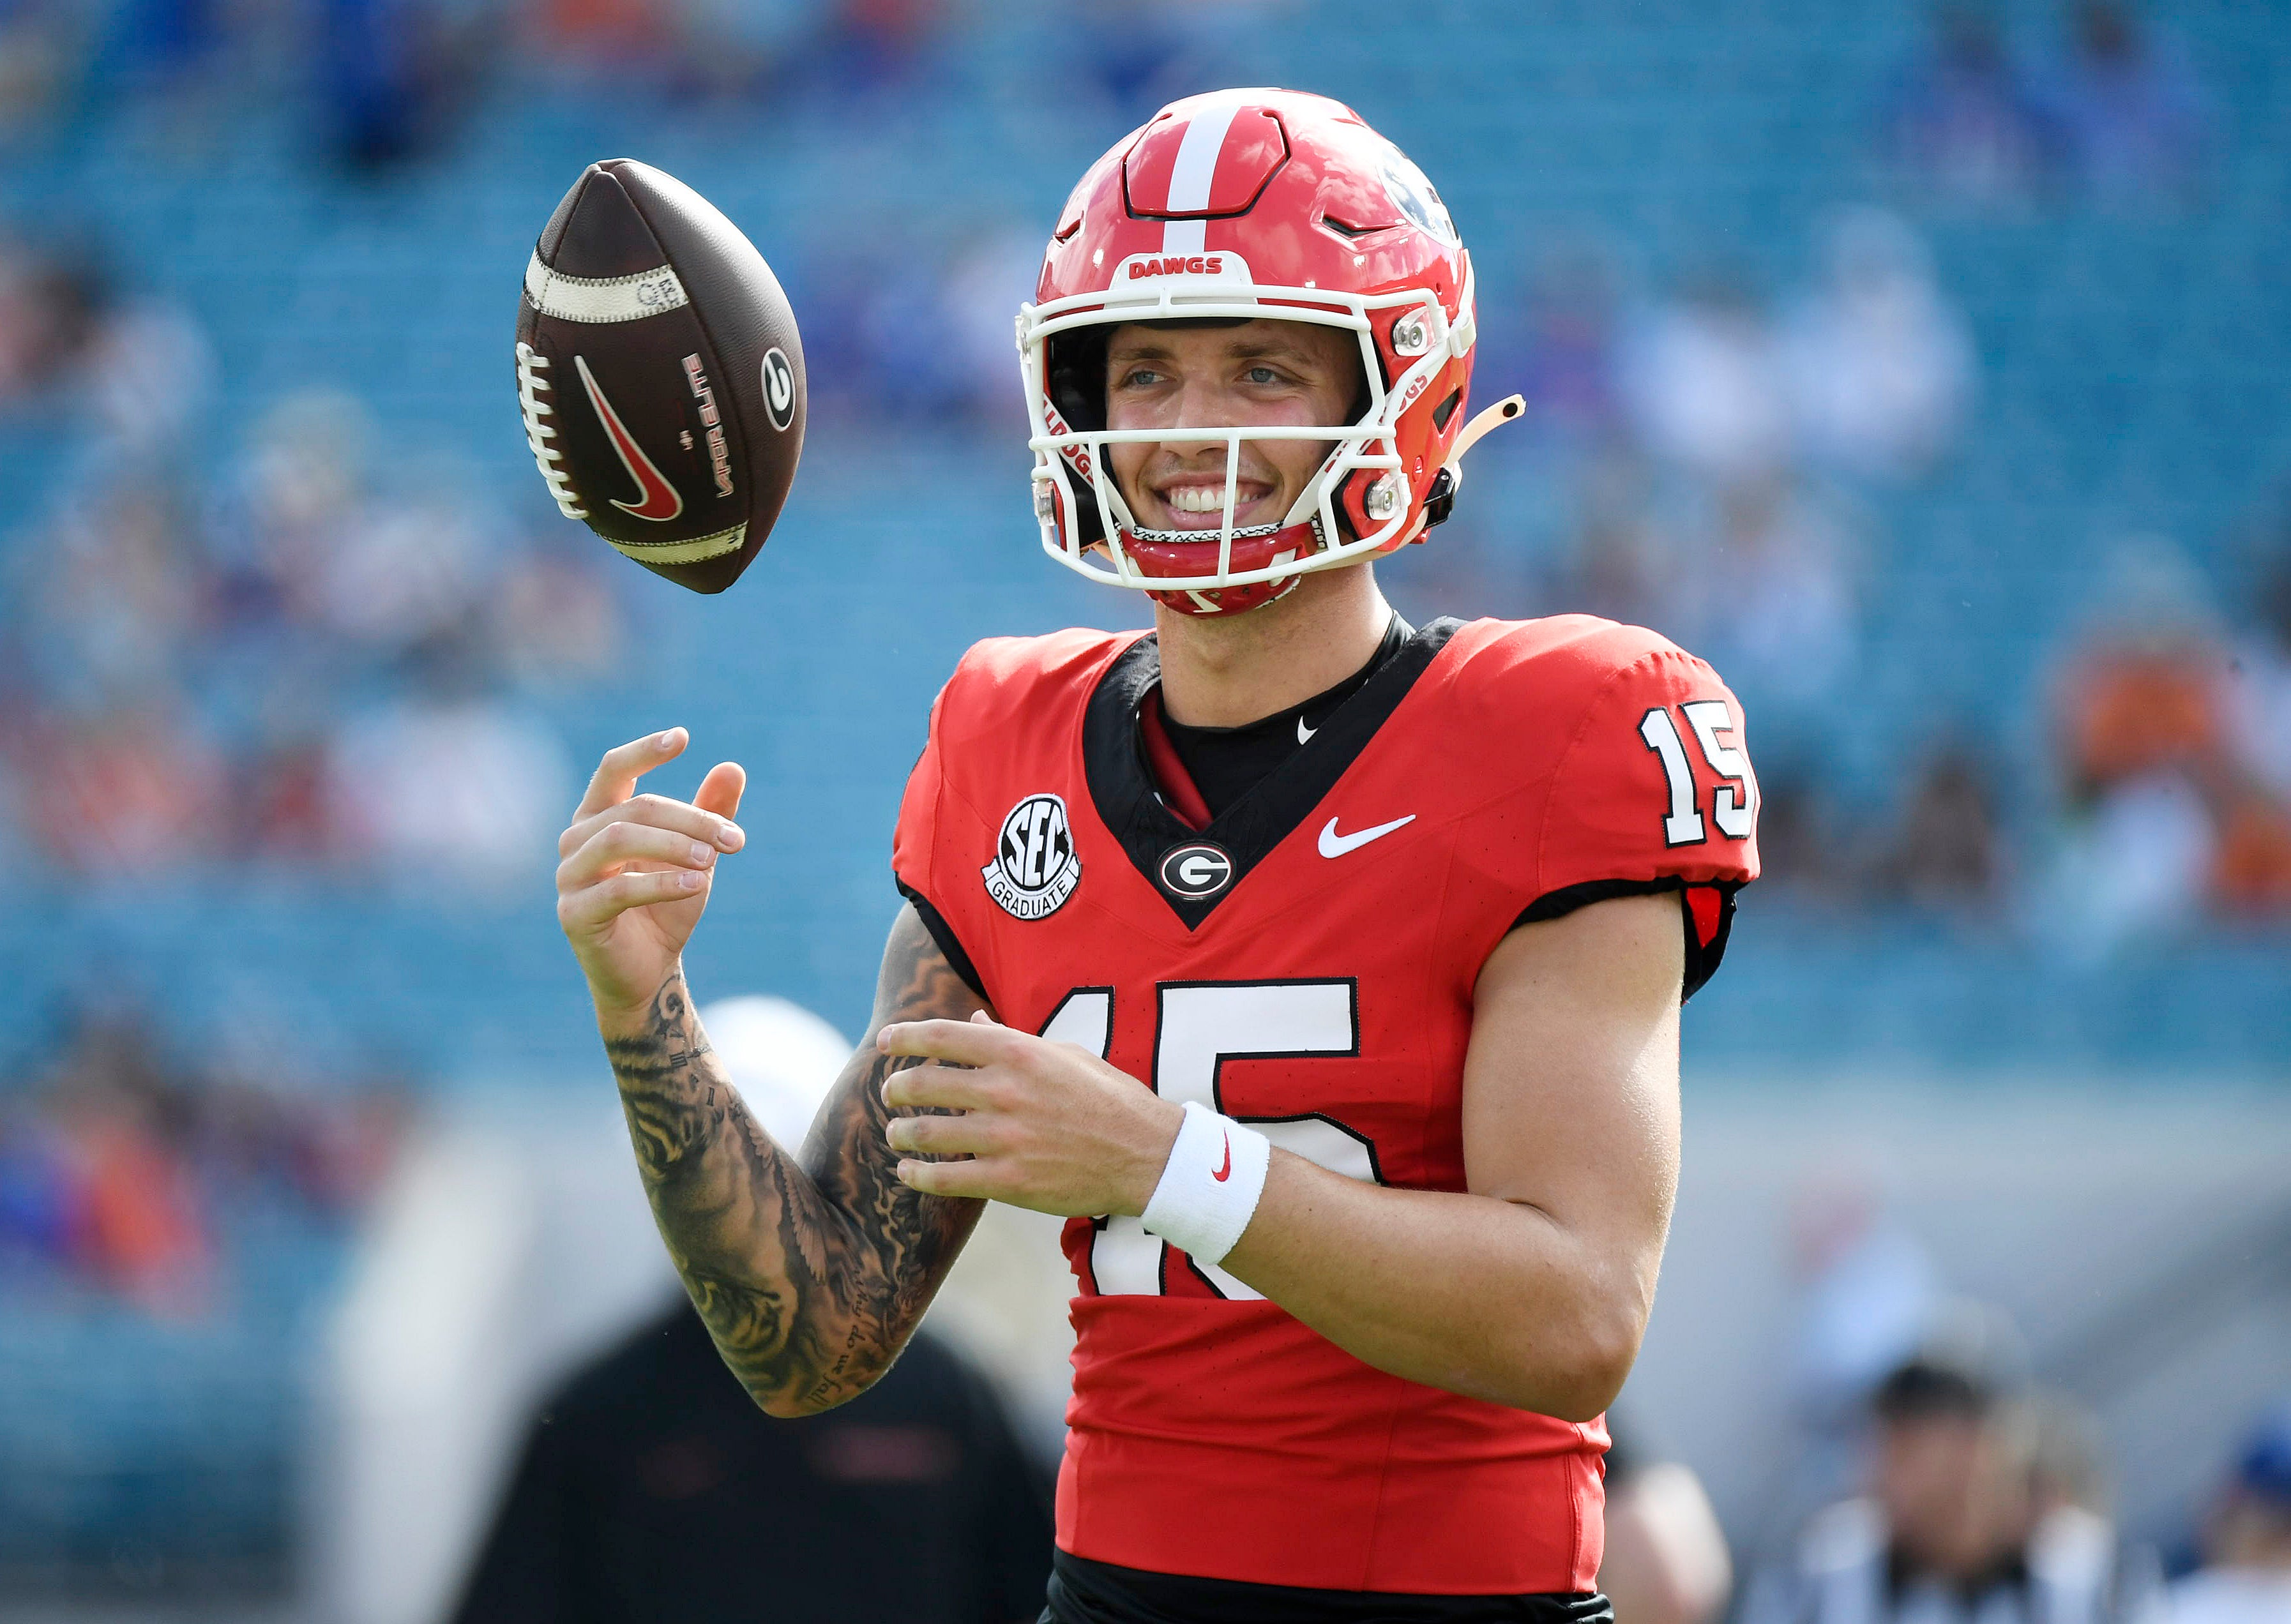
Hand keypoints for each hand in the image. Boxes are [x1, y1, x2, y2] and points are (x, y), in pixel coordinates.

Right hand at [556, 728, 745, 1025]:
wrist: (649, 971)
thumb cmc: (666, 905)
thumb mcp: (695, 856)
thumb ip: (709, 814)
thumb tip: (733, 767)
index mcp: (599, 817)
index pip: (612, 769)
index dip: (643, 750)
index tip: (683, 737)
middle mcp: (576, 840)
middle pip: (634, 808)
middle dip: (691, 819)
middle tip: (734, 839)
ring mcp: (569, 877)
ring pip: (620, 839)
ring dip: (674, 845)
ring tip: (712, 860)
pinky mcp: (574, 914)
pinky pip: (617, 889)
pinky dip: (661, 883)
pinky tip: (697, 885)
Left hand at [876, 1013, 1184, 1216]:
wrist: (1147, 1156)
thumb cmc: (1110, 1099)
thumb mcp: (1066, 1055)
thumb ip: (1014, 1039)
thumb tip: (976, 1020)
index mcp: (1018, 1052)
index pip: (942, 1036)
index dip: (904, 1037)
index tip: (885, 1043)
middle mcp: (1005, 1091)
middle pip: (923, 1084)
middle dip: (895, 1088)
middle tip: (890, 1093)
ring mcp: (1004, 1138)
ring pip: (925, 1133)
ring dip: (900, 1132)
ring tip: (896, 1133)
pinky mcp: (1007, 1180)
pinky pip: (943, 1179)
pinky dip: (916, 1175)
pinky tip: (909, 1172)